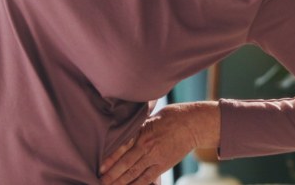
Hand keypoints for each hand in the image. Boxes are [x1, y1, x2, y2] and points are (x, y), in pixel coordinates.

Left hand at [99, 102, 218, 184]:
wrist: (194, 124)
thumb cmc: (173, 116)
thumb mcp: (152, 116)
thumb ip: (138, 126)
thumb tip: (125, 129)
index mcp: (142, 132)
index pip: (122, 147)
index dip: (110, 158)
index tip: (99, 167)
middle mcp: (147, 146)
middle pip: (125, 164)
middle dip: (111, 175)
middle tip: (100, 181)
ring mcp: (155, 157)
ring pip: (134, 174)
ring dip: (120, 182)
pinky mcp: (163, 165)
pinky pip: (147, 179)